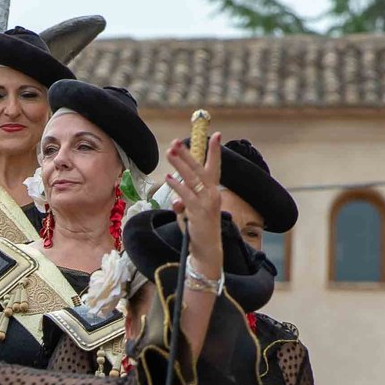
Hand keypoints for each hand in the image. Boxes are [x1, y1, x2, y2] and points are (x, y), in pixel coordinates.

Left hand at [164, 130, 223, 283]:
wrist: (207, 250)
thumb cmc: (200, 231)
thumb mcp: (192, 214)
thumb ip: (184, 204)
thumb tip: (175, 201)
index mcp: (213, 192)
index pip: (214, 167)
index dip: (215, 152)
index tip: (216, 134)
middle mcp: (212, 194)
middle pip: (200, 169)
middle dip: (188, 154)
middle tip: (177, 142)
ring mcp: (206, 202)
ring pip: (191, 178)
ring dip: (180, 164)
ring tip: (170, 152)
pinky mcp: (197, 211)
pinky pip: (185, 195)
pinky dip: (177, 186)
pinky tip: (168, 178)